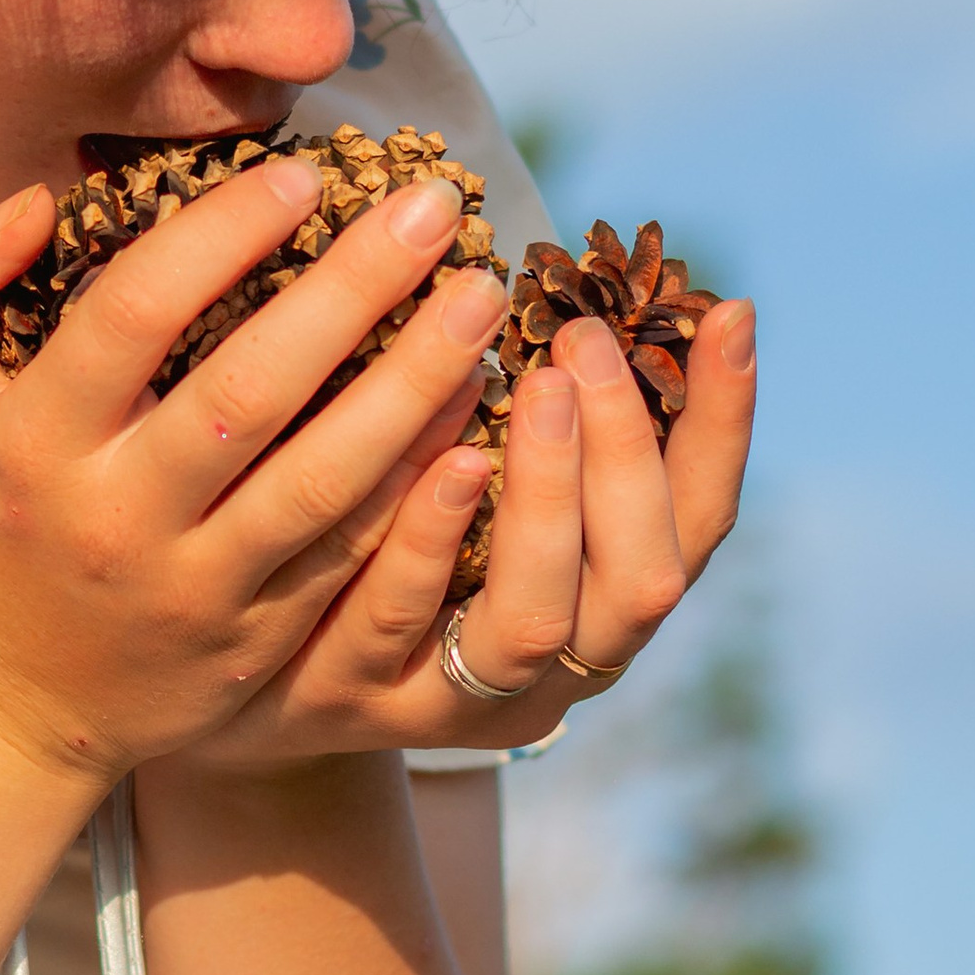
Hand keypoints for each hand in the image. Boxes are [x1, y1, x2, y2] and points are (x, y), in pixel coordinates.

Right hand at [0, 157, 513, 784]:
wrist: (9, 696)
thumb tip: (36, 198)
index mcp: (37, 441)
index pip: (132, 317)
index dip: (217, 237)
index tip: (299, 176)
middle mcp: (118, 517)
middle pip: (249, 393)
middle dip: (354, 292)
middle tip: (437, 209)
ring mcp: (195, 588)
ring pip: (324, 483)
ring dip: (415, 386)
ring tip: (480, 299)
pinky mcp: (258, 641)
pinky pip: (355, 555)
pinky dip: (423, 481)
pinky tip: (476, 405)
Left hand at [168, 290, 758, 773]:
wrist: (243, 695)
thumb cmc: (383, 558)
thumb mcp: (477, 495)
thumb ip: (538, 419)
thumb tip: (588, 275)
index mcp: (600, 608)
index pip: (699, 523)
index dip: (725, 425)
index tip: (732, 313)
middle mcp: (551, 674)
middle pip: (639, 582)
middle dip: (626, 456)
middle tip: (591, 344)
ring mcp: (452, 699)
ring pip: (529, 618)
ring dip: (547, 494)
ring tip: (547, 384)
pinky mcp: (349, 699)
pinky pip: (398, 622)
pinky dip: (431, 538)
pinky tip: (444, 458)